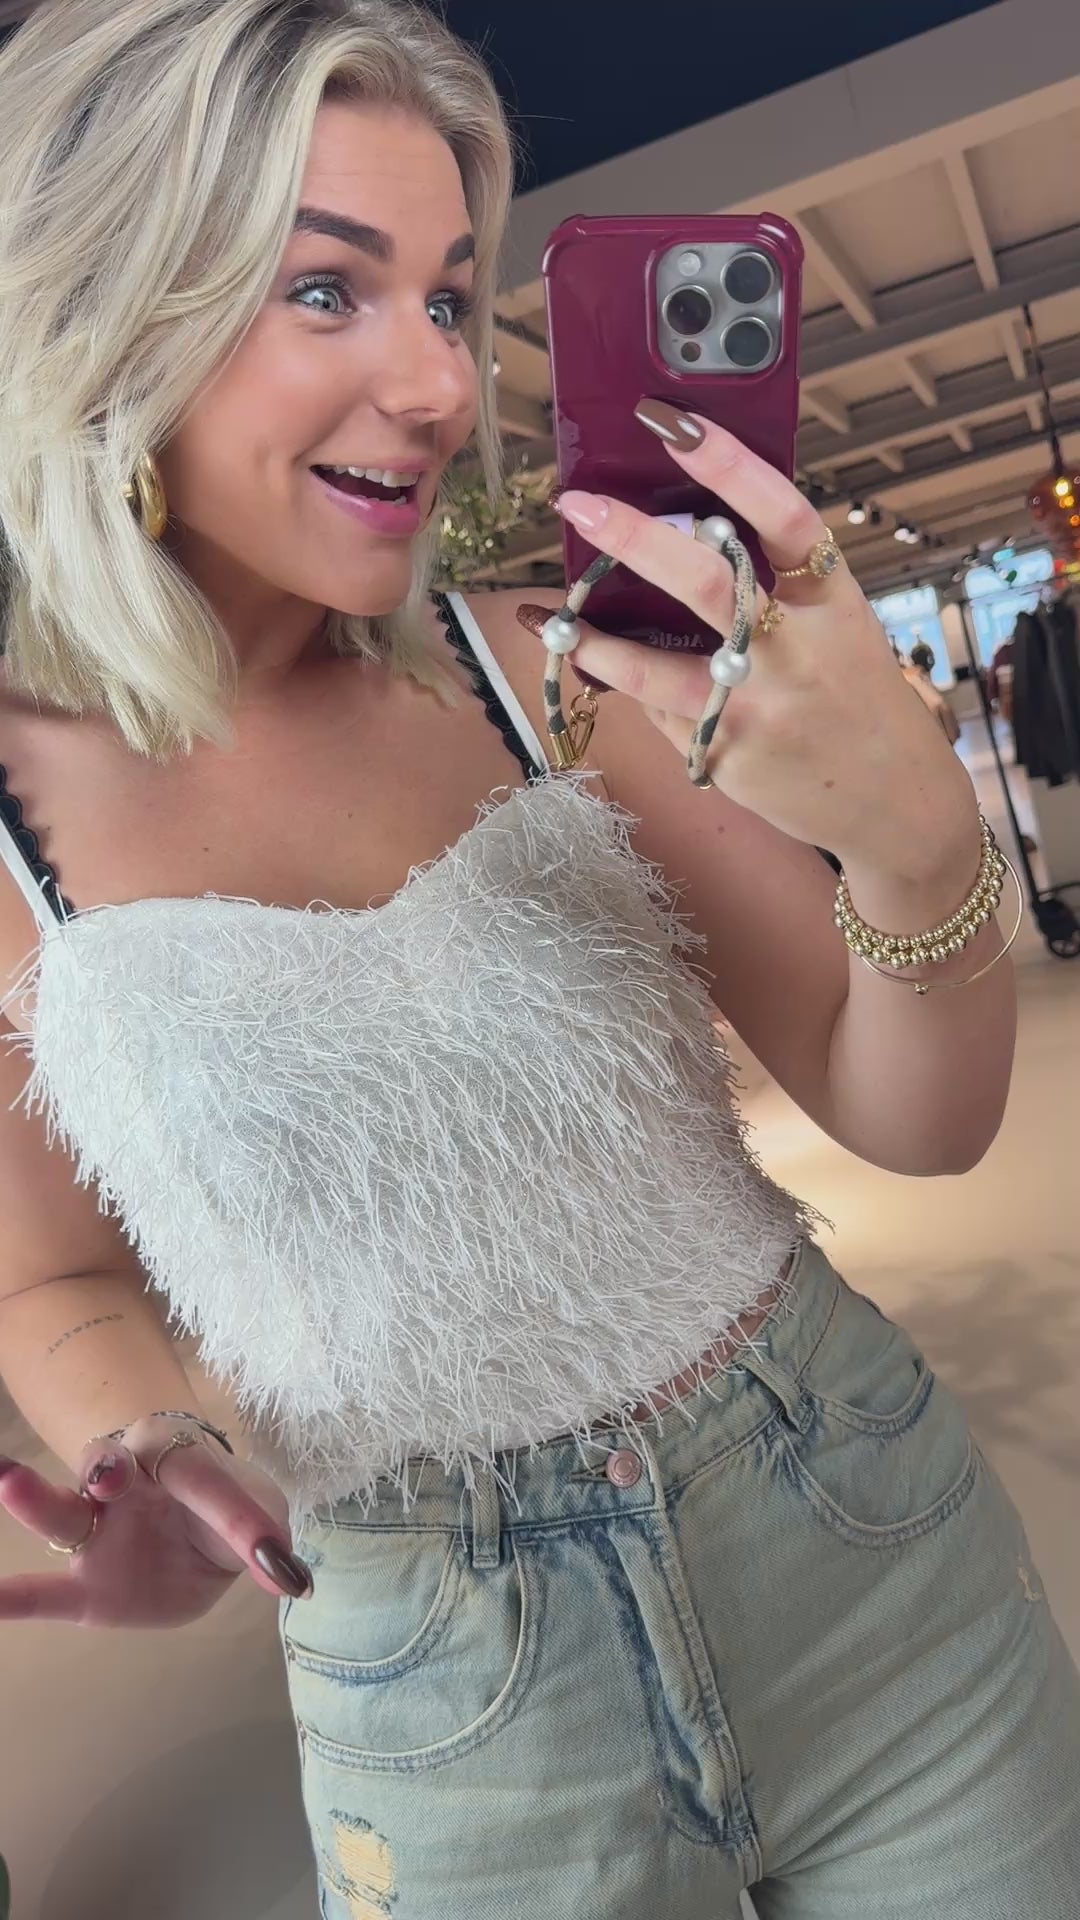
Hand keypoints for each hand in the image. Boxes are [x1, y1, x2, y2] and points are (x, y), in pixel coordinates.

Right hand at [0, 1417, 310, 1626]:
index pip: (196, 1470)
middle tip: (108, 1475)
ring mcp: (99, 1531)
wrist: (202, 1537)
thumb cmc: (227, 1510)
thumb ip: (265, 1540)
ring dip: (37, 1498)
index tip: (219, 1515)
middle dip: (107, 1465)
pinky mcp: (85, 1585)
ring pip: (63, 1510)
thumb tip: (294, 1581)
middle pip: (108, 1463)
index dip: (214, 1488)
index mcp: (178, 1456)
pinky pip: (44, 1591)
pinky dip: (15, 1597)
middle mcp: (127, 1482)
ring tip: (9, 1482)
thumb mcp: (261, 1517)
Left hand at [541, 405, 976, 878]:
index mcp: (832, 600)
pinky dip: (629, 690)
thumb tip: (681, 533)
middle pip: (708, 583)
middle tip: (578, 503)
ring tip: (549, 616)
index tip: (671, 423)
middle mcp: (798, 651)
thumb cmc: (857, 699)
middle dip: (635, 539)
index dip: (728, 465)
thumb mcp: (839, 627)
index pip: (782, 516)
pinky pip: (661, 713)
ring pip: (656, 668)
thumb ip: (778, 588)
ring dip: (593, 640)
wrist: (897, 804)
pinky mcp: (728, 757)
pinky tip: (599, 671)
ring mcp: (758, 709)